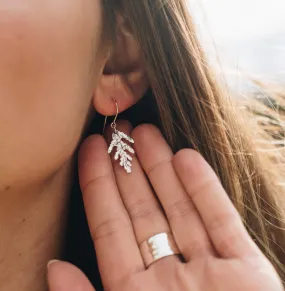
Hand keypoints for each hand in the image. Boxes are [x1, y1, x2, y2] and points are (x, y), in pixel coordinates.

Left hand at [48, 122, 282, 290]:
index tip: (91, 149)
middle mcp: (170, 277)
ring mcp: (210, 271)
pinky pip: (222, 221)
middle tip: (119, 131)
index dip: (99, 185)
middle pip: (144, 210)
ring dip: (164, 169)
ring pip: (181, 208)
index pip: (110, 227)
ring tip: (148, 134)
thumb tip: (53, 269)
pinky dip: (206, 189)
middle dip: (130, 168)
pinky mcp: (248, 272)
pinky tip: (187, 158)